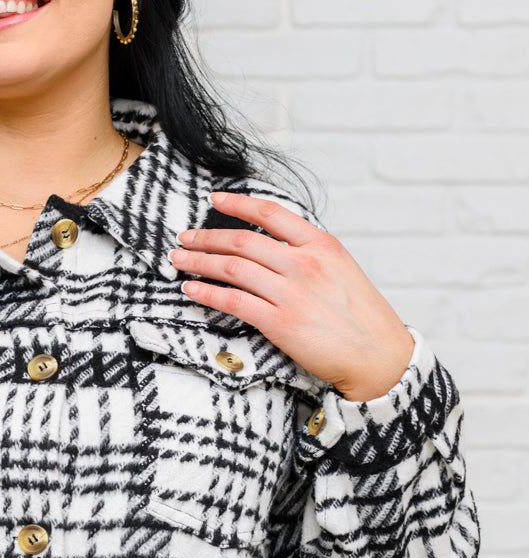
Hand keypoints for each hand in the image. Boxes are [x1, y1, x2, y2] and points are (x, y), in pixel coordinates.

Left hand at [170, 192, 413, 401]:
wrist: (378, 356)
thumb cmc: (362, 317)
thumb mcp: (342, 270)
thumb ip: (309, 254)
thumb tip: (273, 246)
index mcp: (322, 245)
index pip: (271, 214)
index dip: (237, 204)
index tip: (214, 201)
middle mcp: (305, 264)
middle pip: (242, 242)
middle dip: (206, 238)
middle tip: (184, 239)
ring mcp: (292, 293)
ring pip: (232, 268)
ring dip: (199, 262)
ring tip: (179, 260)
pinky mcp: (280, 323)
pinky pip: (234, 301)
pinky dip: (207, 293)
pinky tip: (191, 289)